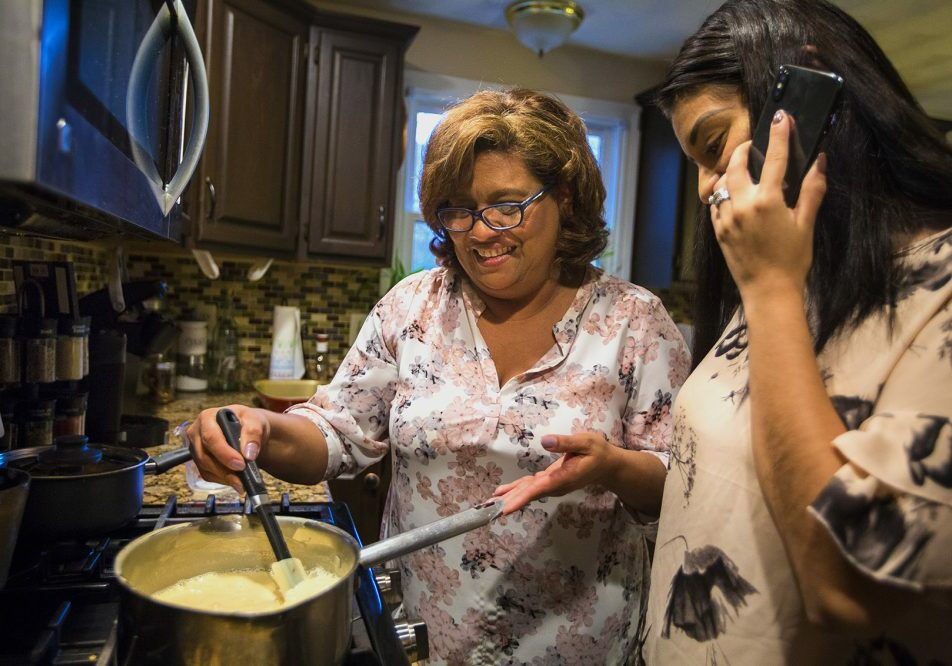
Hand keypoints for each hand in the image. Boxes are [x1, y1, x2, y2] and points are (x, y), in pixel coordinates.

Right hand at [184, 404, 270, 493]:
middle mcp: (196, 432)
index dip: (224, 453)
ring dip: (224, 477)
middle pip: (204, 455)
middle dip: (224, 469)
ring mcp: (196, 448)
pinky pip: (207, 475)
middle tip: (242, 479)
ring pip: (205, 467)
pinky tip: (236, 481)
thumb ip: (253, 434)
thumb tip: (249, 454)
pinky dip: (222, 480)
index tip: (240, 464)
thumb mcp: (255, 421)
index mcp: (207, 417)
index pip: (211, 437)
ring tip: (242, 482)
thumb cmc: (248, 422)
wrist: (248, 430)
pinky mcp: (199, 461)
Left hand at [492, 432, 617, 514]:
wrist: (607, 466)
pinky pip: (530, 488)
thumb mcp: (585, 442)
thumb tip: (545, 441)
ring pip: (528, 492)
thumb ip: (566, 443)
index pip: (539, 489)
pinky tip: (502, 493)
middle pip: (529, 494)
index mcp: (563, 477)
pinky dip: (516, 490)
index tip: (507, 507)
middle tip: (489, 509)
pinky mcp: (550, 482)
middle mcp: (555, 485)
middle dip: (510, 502)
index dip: (522, 498)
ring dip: (509, 498)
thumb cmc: (598, 452)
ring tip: (489, 503)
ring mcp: (552, 485)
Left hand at [714, 110, 827, 300]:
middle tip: (753, 146)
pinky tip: (735, 196)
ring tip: (745, 172)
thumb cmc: (792, 259)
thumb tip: (820, 161)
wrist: (769, 291)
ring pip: (722, 184)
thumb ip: (812, 190)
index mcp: (767, 201)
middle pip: (737, 165)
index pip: (774, 158)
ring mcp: (726, 219)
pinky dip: (724, 195)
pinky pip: (716, 204)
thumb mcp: (805, 223)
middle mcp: (742, 206)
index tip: (780, 116)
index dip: (779, 134)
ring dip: (732, 173)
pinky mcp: (718, 231)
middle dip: (744, 150)